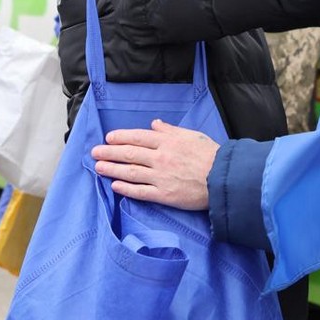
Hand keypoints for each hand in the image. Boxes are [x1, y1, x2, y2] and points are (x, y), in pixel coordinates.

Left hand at [91, 119, 217, 210]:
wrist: (224, 178)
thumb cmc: (211, 155)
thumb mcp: (192, 135)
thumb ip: (171, 130)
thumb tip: (155, 124)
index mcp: (167, 142)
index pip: (138, 137)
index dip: (121, 137)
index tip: (109, 138)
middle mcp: (160, 158)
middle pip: (129, 154)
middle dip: (110, 152)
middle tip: (95, 152)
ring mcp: (161, 177)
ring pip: (130, 172)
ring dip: (112, 168)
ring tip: (98, 167)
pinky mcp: (164, 195)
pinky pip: (140, 191)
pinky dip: (125, 188)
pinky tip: (114, 185)